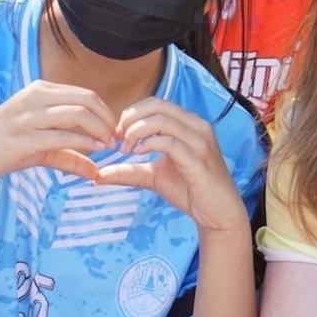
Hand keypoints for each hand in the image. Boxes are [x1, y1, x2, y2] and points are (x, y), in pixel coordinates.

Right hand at [0, 80, 116, 184]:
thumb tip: (96, 172)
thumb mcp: (39, 143)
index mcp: (40, 90)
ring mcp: (30, 117)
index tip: (113, 131)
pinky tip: (94, 151)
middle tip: (116, 138)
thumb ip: (69, 154)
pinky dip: (84, 142)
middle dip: (107, 119)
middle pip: (86, 100)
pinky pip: (64, 136)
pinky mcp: (26, 138)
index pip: (84, 94)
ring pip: (78, 114)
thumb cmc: (5, 144)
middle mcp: (35, 98)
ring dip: (100, 130)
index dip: (105, 112)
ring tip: (108, 145)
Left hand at [97, 98, 247, 233]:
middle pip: (156, 105)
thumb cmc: (190, 191)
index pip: (154, 103)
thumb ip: (129, 172)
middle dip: (130, 120)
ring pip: (162, 120)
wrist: (218, 214)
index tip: (117, 135)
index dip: (131, 115)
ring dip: (137, 131)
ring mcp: (200, 141)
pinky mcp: (199, 159)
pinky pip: (169, 142)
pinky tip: (138, 154)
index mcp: (188, 124)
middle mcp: (196, 126)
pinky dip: (149, 144)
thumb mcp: (154, 177)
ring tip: (126, 149)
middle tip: (118, 141)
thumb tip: (97, 175)